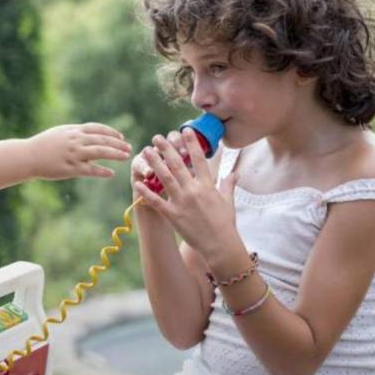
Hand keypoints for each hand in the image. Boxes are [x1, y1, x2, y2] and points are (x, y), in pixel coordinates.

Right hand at [27, 123, 130, 179]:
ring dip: (115, 154)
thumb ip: (74, 132)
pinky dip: (102, 171)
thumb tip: (88, 133)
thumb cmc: (42, 144)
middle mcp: (76, 141)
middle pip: (102, 140)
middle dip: (118, 144)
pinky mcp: (70, 168)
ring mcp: (74, 154)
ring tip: (126, 157)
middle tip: (129, 148)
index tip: (121, 137)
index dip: (111, 132)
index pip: (98, 129)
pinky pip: (90, 170)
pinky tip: (111, 173)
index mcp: (73, 131)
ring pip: (100, 152)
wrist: (28, 156)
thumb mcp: (59, 133)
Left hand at [132, 128, 239, 255]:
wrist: (220, 245)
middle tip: (157, 137)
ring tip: (146, 151)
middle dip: (166, 149)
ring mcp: (182, 202)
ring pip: (165, 178)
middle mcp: (194, 190)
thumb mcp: (229, 201)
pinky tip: (138, 182)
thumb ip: (228, 184)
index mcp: (207, 185)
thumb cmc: (225, 223)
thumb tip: (235, 173)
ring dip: (155, 163)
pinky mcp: (173, 215)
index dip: (191, 143)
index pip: (199, 159)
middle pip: (178, 164)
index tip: (184, 130)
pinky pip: (157, 201)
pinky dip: (147, 192)